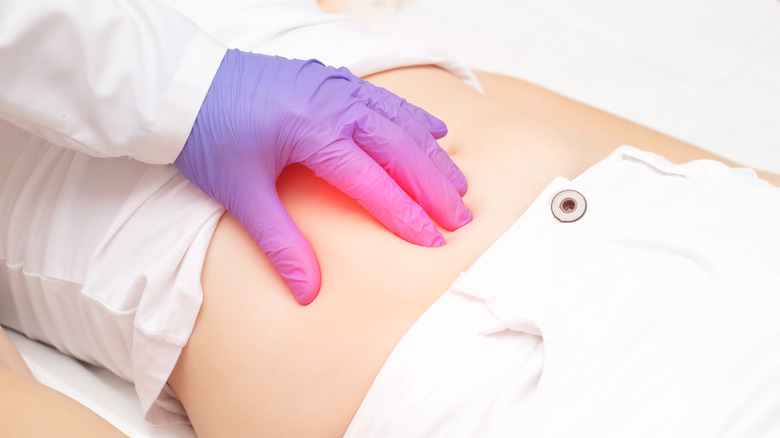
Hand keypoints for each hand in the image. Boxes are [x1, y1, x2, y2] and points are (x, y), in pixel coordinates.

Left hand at [175, 49, 470, 304]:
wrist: (183, 85)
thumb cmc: (209, 135)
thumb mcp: (242, 193)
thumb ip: (280, 243)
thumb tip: (307, 292)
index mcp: (314, 132)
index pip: (374, 181)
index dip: (406, 215)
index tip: (434, 241)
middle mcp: (335, 104)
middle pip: (400, 149)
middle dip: (434, 187)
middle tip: (462, 217)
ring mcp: (337, 87)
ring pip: (400, 122)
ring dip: (431, 155)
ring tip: (459, 183)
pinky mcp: (333, 80)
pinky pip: (386, 99)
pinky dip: (414, 118)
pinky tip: (435, 131)